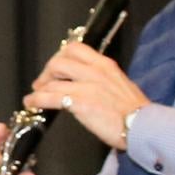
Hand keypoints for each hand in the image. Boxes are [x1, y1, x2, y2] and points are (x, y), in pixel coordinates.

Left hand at [23, 36, 146, 150]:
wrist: (143, 126)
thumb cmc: (135, 112)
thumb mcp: (120, 85)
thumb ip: (102, 79)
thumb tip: (85, 83)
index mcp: (105, 65)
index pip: (75, 49)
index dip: (59, 56)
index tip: (55, 68)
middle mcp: (95, 71)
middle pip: (59, 61)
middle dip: (47, 71)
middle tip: (42, 82)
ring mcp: (87, 86)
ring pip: (52, 79)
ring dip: (39, 87)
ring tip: (34, 94)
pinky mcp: (80, 103)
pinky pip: (50, 97)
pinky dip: (36, 99)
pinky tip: (31, 102)